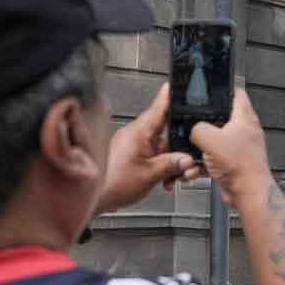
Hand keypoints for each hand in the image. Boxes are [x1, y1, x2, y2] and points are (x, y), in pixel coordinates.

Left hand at [96, 84, 199, 213]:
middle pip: (168, 131)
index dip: (171, 96)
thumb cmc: (112, 184)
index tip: (179, 85)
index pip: (160, 107)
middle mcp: (137, 135)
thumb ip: (172, 164)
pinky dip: (163, 167)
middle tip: (189, 161)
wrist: (94, 199)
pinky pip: (155, 156)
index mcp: (140, 132)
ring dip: (173, 162)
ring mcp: (135, 145)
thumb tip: (188, 159)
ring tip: (176, 177)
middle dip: (181, 147)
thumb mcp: (150, 174)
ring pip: (164, 147)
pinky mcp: (133, 155)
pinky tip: (166, 180)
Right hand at [190, 89, 272, 207]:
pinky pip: (215, 158)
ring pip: (216, 140)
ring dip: (202, 147)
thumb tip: (193, 130)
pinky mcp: (234, 162)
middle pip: (222, 118)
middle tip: (194, 124)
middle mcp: (245, 130)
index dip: (223, 89)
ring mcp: (240, 147)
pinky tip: (196, 169)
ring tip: (194, 152)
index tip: (210, 90)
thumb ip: (198, 128)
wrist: (248, 193)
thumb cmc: (240, 165)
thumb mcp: (210, 139)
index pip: (236, 94)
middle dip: (205, 123)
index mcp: (244, 117)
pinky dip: (204, 163)